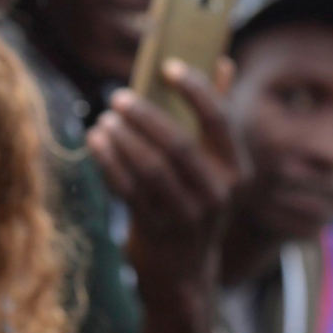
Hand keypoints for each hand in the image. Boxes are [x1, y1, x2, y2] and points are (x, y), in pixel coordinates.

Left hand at [87, 59, 244, 332]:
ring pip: (150, 167)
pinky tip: (95, 141)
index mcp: (236, 170)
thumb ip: (216, 116)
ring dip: (123, 139)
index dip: (194, 89)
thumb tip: (223, 60)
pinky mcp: (157, 231)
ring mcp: (188, 215)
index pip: (219, 120)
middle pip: (179, 144)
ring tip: (103, 119)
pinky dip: (109, 161)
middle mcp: (218, 193)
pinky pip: (128, 190)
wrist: (184, 273)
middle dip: (145, 117)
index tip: (167, 66)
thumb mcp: (214, 167)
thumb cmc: (195, 203)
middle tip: (118, 96)